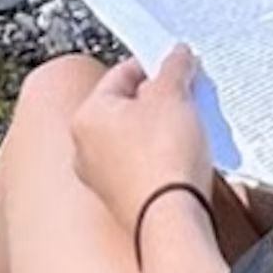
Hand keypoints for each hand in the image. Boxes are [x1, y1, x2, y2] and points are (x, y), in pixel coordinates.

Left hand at [69, 44, 214, 236]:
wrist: (171, 218)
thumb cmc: (164, 156)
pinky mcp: (120, 202)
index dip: (154, 66)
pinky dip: (158, 159)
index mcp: (87, 116)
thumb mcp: (174, 96)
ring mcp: (99, 179)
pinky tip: (181, 159)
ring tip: (188, 129)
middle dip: (157, 100)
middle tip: (187, 96)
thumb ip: (174, 68)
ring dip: (158, 130)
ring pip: (132, 140)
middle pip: (125, 108)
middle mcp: (83, 148)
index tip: (179, 66)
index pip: (120, 75)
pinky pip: (139, 168)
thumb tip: (177, 55)